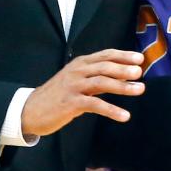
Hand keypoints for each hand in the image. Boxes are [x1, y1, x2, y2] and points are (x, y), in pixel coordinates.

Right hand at [21, 49, 145, 136]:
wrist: (30, 110)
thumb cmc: (58, 96)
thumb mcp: (77, 81)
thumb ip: (98, 78)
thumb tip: (124, 77)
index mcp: (80, 63)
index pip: (105, 55)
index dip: (123, 55)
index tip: (140, 58)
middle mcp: (77, 71)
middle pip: (105, 66)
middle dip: (124, 68)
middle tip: (140, 72)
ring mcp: (73, 86)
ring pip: (102, 82)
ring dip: (122, 86)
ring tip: (139, 90)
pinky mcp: (71, 103)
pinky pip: (95, 104)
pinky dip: (112, 110)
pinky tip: (124, 116)